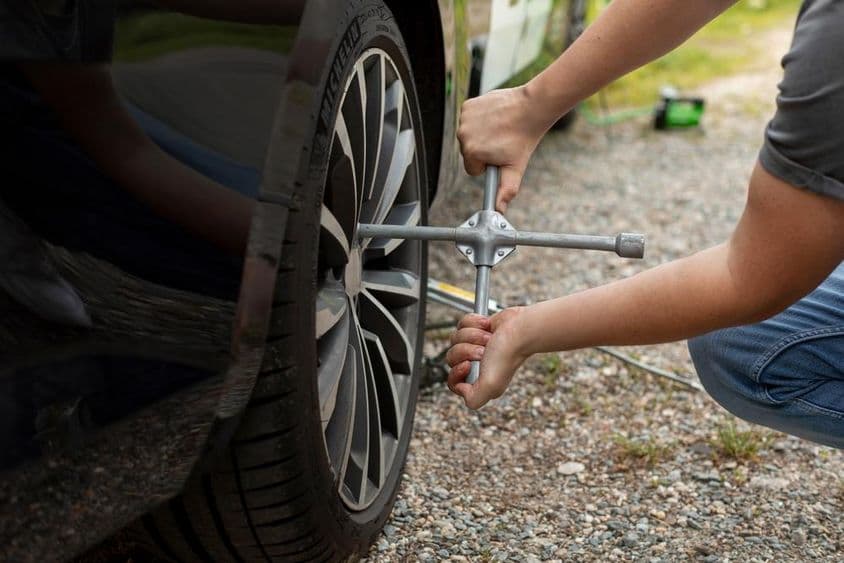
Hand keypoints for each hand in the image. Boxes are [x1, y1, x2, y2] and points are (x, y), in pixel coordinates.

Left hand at [446, 307, 530, 408]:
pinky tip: (487, 327)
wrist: (520, 328)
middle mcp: (478, 365)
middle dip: (466, 350)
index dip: (457, 371)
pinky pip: (462, 324)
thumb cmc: (507, 353)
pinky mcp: (478, 329)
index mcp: (480, 382)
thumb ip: (474, 400)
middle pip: (451, 357)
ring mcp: (476, 346)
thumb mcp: (490, 386)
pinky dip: (474, 322)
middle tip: (483, 350)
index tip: (468, 364)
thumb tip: (461, 390)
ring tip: (488, 337)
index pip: (453, 382)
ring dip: (472, 335)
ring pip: (455, 338)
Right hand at [457, 85, 554, 212]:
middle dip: (483, 150)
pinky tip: (493, 117)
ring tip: (499, 129)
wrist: (531, 108)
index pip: (472, 169)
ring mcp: (464, 119)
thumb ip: (505, 191)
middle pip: (469, 152)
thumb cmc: (523, 138)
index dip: (487, 164)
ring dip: (481, 134)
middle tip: (502, 141)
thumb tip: (498, 211)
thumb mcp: (515, 168)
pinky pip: (469, 120)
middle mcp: (464, 136)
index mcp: (472, 153)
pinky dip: (479, 119)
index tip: (500, 154)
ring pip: (469, 136)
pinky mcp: (467, 106)